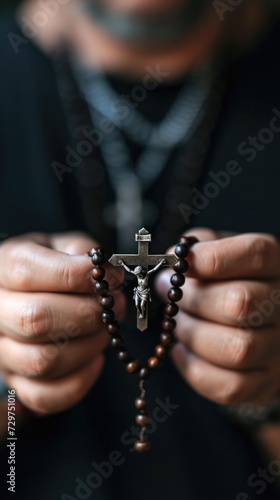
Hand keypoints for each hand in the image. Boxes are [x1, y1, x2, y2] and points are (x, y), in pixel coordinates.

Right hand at [0, 232, 124, 413]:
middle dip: (89, 314)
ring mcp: (2, 349)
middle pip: (36, 319)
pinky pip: (44, 396)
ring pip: (43, 360)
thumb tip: (108, 274)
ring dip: (89, 346)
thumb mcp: (61, 245)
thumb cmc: (49, 267)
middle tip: (115, 305)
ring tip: (107, 329)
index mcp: (3, 267)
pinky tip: (95, 360)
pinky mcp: (15, 379)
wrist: (26, 293)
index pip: (28, 273)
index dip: (77, 276)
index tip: (110, 276)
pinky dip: (79, 382)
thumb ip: (82, 252)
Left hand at [157, 228, 279, 405]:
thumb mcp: (218, 251)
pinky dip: (194, 368)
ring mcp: (278, 348)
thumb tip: (171, 264)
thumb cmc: (227, 280)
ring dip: (193, 336)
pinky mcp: (266, 382)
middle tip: (172, 297)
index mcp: (275, 265)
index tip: (183, 265)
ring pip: (236, 349)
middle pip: (240, 304)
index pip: (256, 254)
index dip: (213, 259)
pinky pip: (229, 387)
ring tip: (179, 324)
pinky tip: (182, 350)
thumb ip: (197, 249)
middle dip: (193, 301)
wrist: (252, 322)